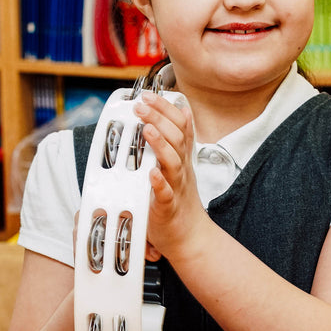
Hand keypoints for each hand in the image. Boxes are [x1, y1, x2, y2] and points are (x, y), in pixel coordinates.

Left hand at [134, 91, 207, 261]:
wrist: (190, 235)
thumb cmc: (179, 198)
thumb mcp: (179, 164)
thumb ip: (175, 140)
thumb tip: (177, 111)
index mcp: (182, 156)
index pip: (180, 124)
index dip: (166, 107)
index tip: (149, 94)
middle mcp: (181, 167)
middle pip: (176, 137)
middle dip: (158, 118)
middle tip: (141, 104)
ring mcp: (176, 186)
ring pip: (172, 161)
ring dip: (160, 144)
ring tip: (146, 129)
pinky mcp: (167, 206)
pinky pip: (165, 193)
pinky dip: (158, 183)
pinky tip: (151, 173)